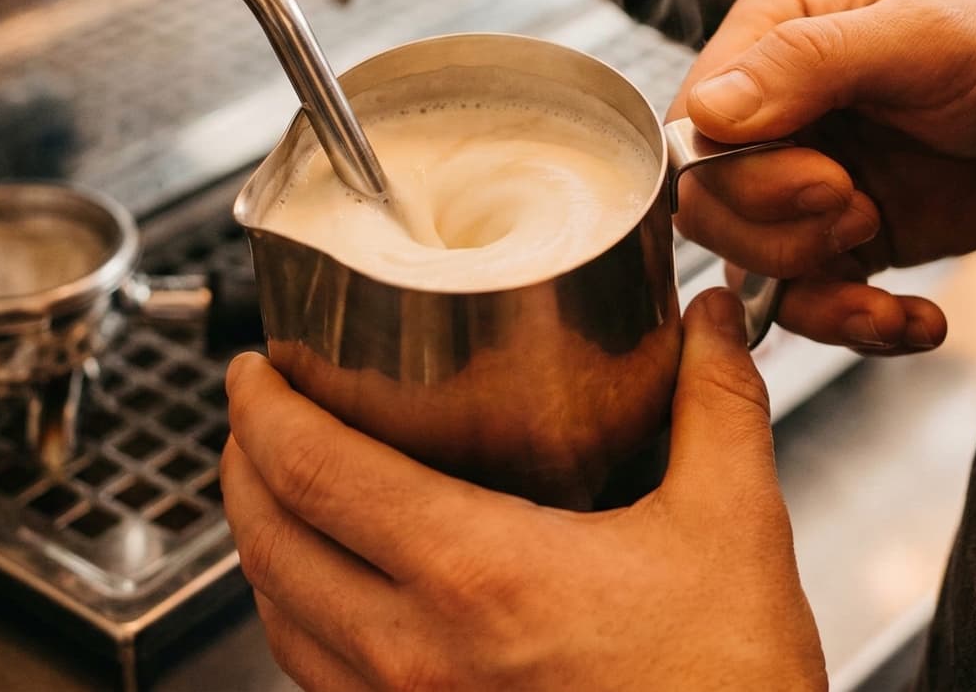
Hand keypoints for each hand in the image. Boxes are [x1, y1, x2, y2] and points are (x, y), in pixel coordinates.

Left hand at [222, 290, 826, 691]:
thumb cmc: (727, 689)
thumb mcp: (732, 530)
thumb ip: (715, 406)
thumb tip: (709, 321)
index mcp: (477, 573)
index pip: (315, 472)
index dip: (262, 408)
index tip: (254, 367)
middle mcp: (417, 652)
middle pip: (267, 541)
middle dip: (242, 462)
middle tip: (252, 411)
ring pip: (279, 617)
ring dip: (260, 541)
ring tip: (279, 488)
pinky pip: (316, 678)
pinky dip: (298, 616)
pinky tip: (332, 592)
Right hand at [671, 0, 975, 354]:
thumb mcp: (916, 34)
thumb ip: (806, 63)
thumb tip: (706, 113)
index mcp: (768, 41)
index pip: (694, 131)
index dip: (743, 176)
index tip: (830, 178)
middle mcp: (775, 115)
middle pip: (711, 208)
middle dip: (782, 232)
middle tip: (861, 210)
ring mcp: (808, 183)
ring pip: (754, 265)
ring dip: (818, 286)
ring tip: (885, 256)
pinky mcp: (853, 240)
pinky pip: (816, 303)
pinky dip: (859, 326)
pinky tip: (915, 319)